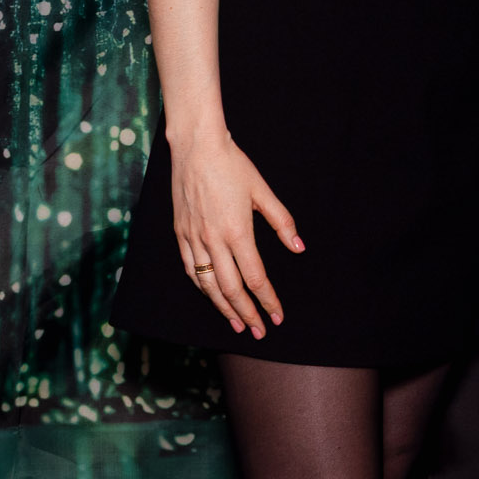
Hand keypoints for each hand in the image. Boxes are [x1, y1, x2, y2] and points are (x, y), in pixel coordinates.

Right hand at [167, 126, 301, 335]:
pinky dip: (201, 287)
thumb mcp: (262, 191)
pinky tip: (210, 295)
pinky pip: (189, 268)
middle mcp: (213, 240)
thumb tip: (299, 248)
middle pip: (231, 289)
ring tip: (236, 323)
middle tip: (259, 331)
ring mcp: (193, 238)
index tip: (278, 316)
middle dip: (247, 313)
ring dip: (223, 307)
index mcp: (238, 231)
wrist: (196, 146)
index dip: (268, 300)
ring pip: (208, 284)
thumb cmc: (233, 165)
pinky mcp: (180, 232)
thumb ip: (281, 222)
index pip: (255, 278)